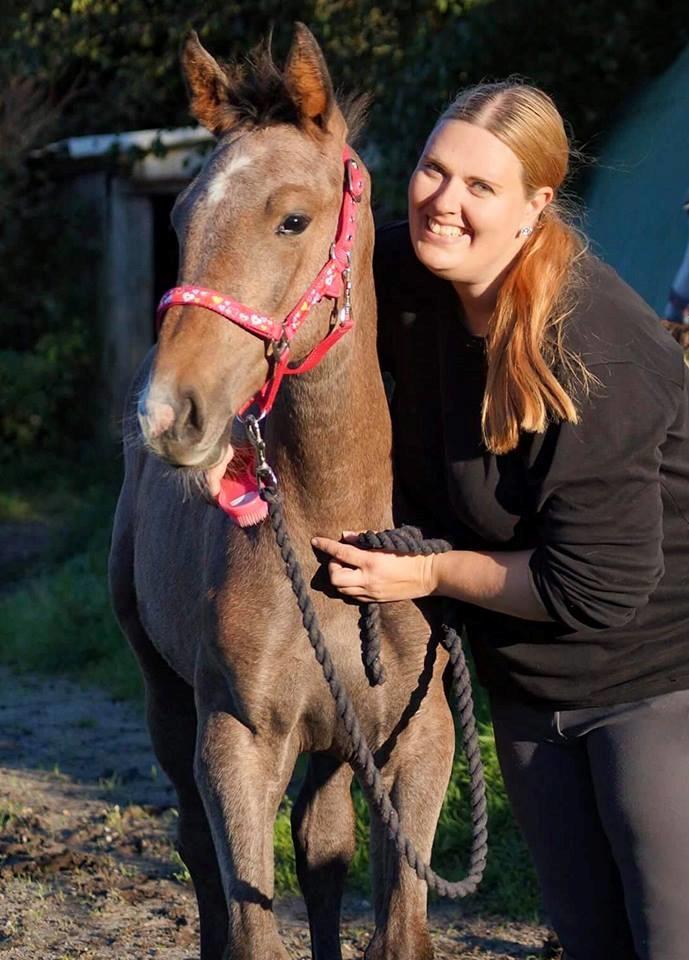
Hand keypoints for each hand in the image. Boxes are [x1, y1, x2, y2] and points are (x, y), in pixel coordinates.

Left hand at [311, 534, 436, 602]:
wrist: (429, 575)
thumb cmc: (410, 553)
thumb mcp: (388, 541)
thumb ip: (364, 538)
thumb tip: (345, 536)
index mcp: (371, 561)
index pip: (341, 552)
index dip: (326, 546)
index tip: (315, 541)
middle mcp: (368, 579)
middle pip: (335, 578)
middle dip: (332, 566)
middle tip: (340, 558)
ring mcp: (371, 592)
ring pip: (342, 589)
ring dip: (340, 577)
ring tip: (348, 568)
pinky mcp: (376, 600)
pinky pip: (353, 596)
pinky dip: (349, 587)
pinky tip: (356, 578)